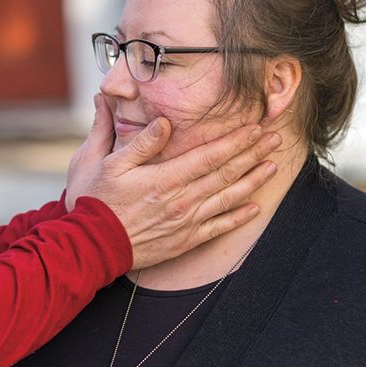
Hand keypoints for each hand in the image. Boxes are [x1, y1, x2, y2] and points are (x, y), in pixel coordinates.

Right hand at [67, 105, 280, 268]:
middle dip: (253, 154)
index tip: (255, 127)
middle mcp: (181, 199)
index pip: (210, 155)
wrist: (90, 245)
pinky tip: (255, 207)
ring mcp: (185, 221)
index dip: (236, 141)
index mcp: (165, 178)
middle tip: (275, 139)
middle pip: (226, 173)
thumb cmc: (95, 200)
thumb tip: (163, 121)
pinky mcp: (184, 239)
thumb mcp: (106, 162)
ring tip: (272, 166)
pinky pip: (219, 227)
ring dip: (253, 180)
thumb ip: (138, 142)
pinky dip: (239, 217)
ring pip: (228, 198)